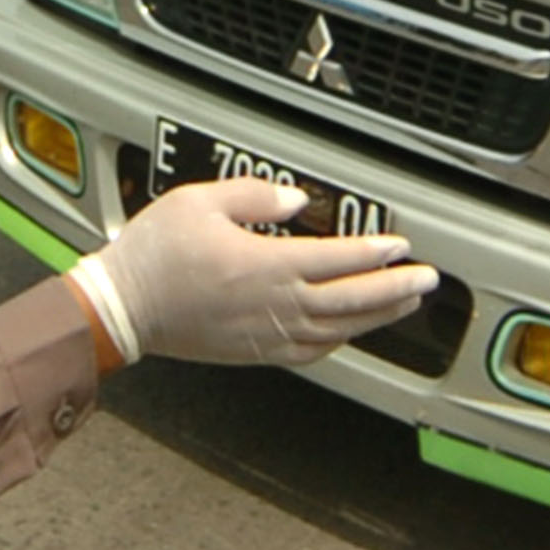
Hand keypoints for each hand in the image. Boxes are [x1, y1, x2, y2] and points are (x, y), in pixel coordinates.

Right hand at [77, 177, 436, 365]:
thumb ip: (255, 197)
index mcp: (265, 265)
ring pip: (338, 330)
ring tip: (405, 304)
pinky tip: (352, 332)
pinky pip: (312, 352)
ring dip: (377, 318)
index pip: (338, 259)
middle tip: (428, 280)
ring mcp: (266, 334)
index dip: (375, 252)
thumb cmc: (154, 255)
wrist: (122, 307)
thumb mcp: (200, 202)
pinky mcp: (254, 353)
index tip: (401, 246)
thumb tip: (296, 202)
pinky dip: (341, 340)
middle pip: (351, 300)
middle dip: (395, 289)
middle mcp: (274, 305)